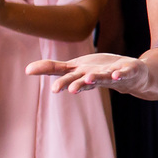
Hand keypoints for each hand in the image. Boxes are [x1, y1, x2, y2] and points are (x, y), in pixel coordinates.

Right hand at [26, 52, 146, 94]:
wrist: (130, 76)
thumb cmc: (98, 71)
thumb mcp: (74, 67)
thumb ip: (52, 68)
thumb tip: (27, 69)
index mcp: (82, 76)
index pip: (70, 79)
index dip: (63, 83)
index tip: (54, 90)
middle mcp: (96, 78)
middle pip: (85, 82)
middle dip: (77, 85)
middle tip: (69, 90)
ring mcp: (112, 76)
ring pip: (103, 78)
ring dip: (96, 79)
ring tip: (90, 78)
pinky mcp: (127, 72)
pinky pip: (123, 73)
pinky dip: (120, 74)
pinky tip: (116, 74)